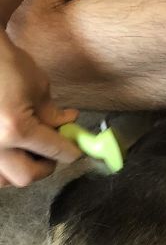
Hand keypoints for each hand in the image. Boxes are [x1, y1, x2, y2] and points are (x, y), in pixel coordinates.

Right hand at [0, 38, 79, 186]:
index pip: (54, 151)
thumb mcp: (39, 88)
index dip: (71, 151)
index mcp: (16, 129)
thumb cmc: (9, 66)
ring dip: (20, 169)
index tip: (78, 150)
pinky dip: (4, 165)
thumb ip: (53, 115)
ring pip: (5, 179)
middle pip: (26, 176)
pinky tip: (13, 150)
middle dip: (44, 166)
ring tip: (30, 151)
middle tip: (53, 152)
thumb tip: (68, 127)